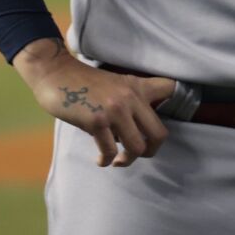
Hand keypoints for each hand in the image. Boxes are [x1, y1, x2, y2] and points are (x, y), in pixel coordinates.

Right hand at [12, 38, 173, 167]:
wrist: (55, 73)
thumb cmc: (83, 82)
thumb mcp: (115, 84)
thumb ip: (130, 100)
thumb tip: (136, 129)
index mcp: (138, 86)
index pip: (170, 89)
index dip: (179, 102)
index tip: (168, 117)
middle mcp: (131, 98)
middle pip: (159, 133)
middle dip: (152, 151)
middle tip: (139, 154)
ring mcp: (115, 110)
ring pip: (137, 147)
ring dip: (128, 160)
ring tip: (118, 161)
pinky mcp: (96, 121)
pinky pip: (110, 151)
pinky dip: (106, 160)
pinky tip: (101, 160)